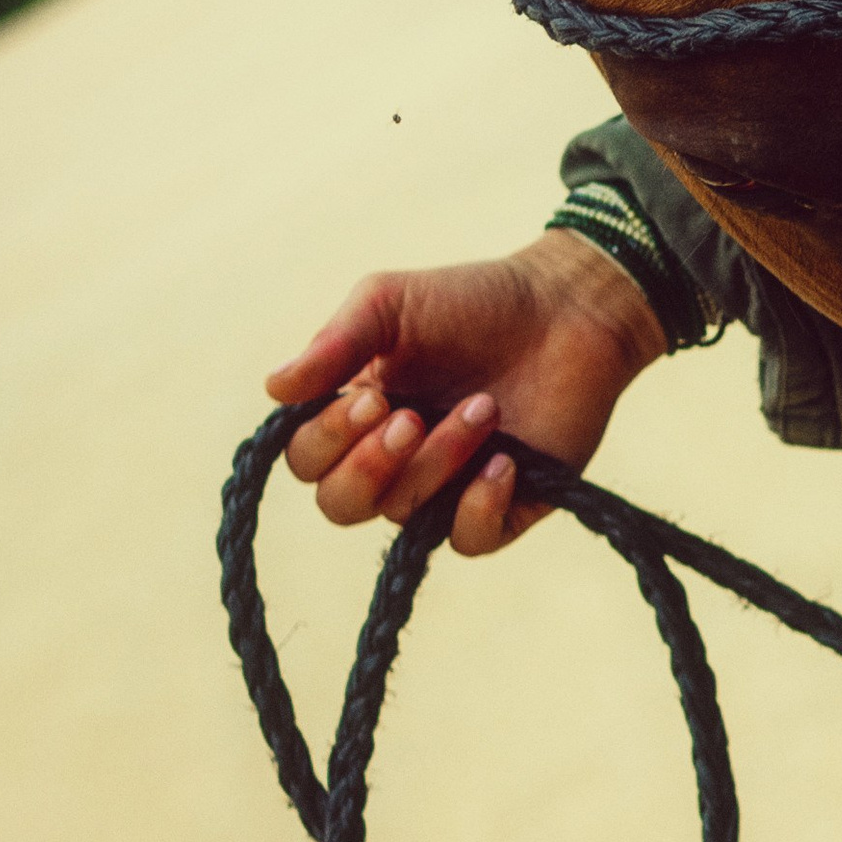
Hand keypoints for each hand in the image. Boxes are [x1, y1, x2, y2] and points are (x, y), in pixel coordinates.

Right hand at [263, 232, 666, 555]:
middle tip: (411, 417)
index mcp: (356, 417)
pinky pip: (467, 540)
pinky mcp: (501, 505)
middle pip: (340, 505)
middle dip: (369, 466)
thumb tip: (274, 387)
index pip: (308, 461)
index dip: (328, 440)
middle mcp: (393, 460)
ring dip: (438, 460)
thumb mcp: (392, 303)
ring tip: (484, 407)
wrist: (567, 306)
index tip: (372, 396)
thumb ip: (335, 343)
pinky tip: (502, 462)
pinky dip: (478, 506)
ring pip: (405, 514)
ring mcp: (445, 487)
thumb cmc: (473, 301)